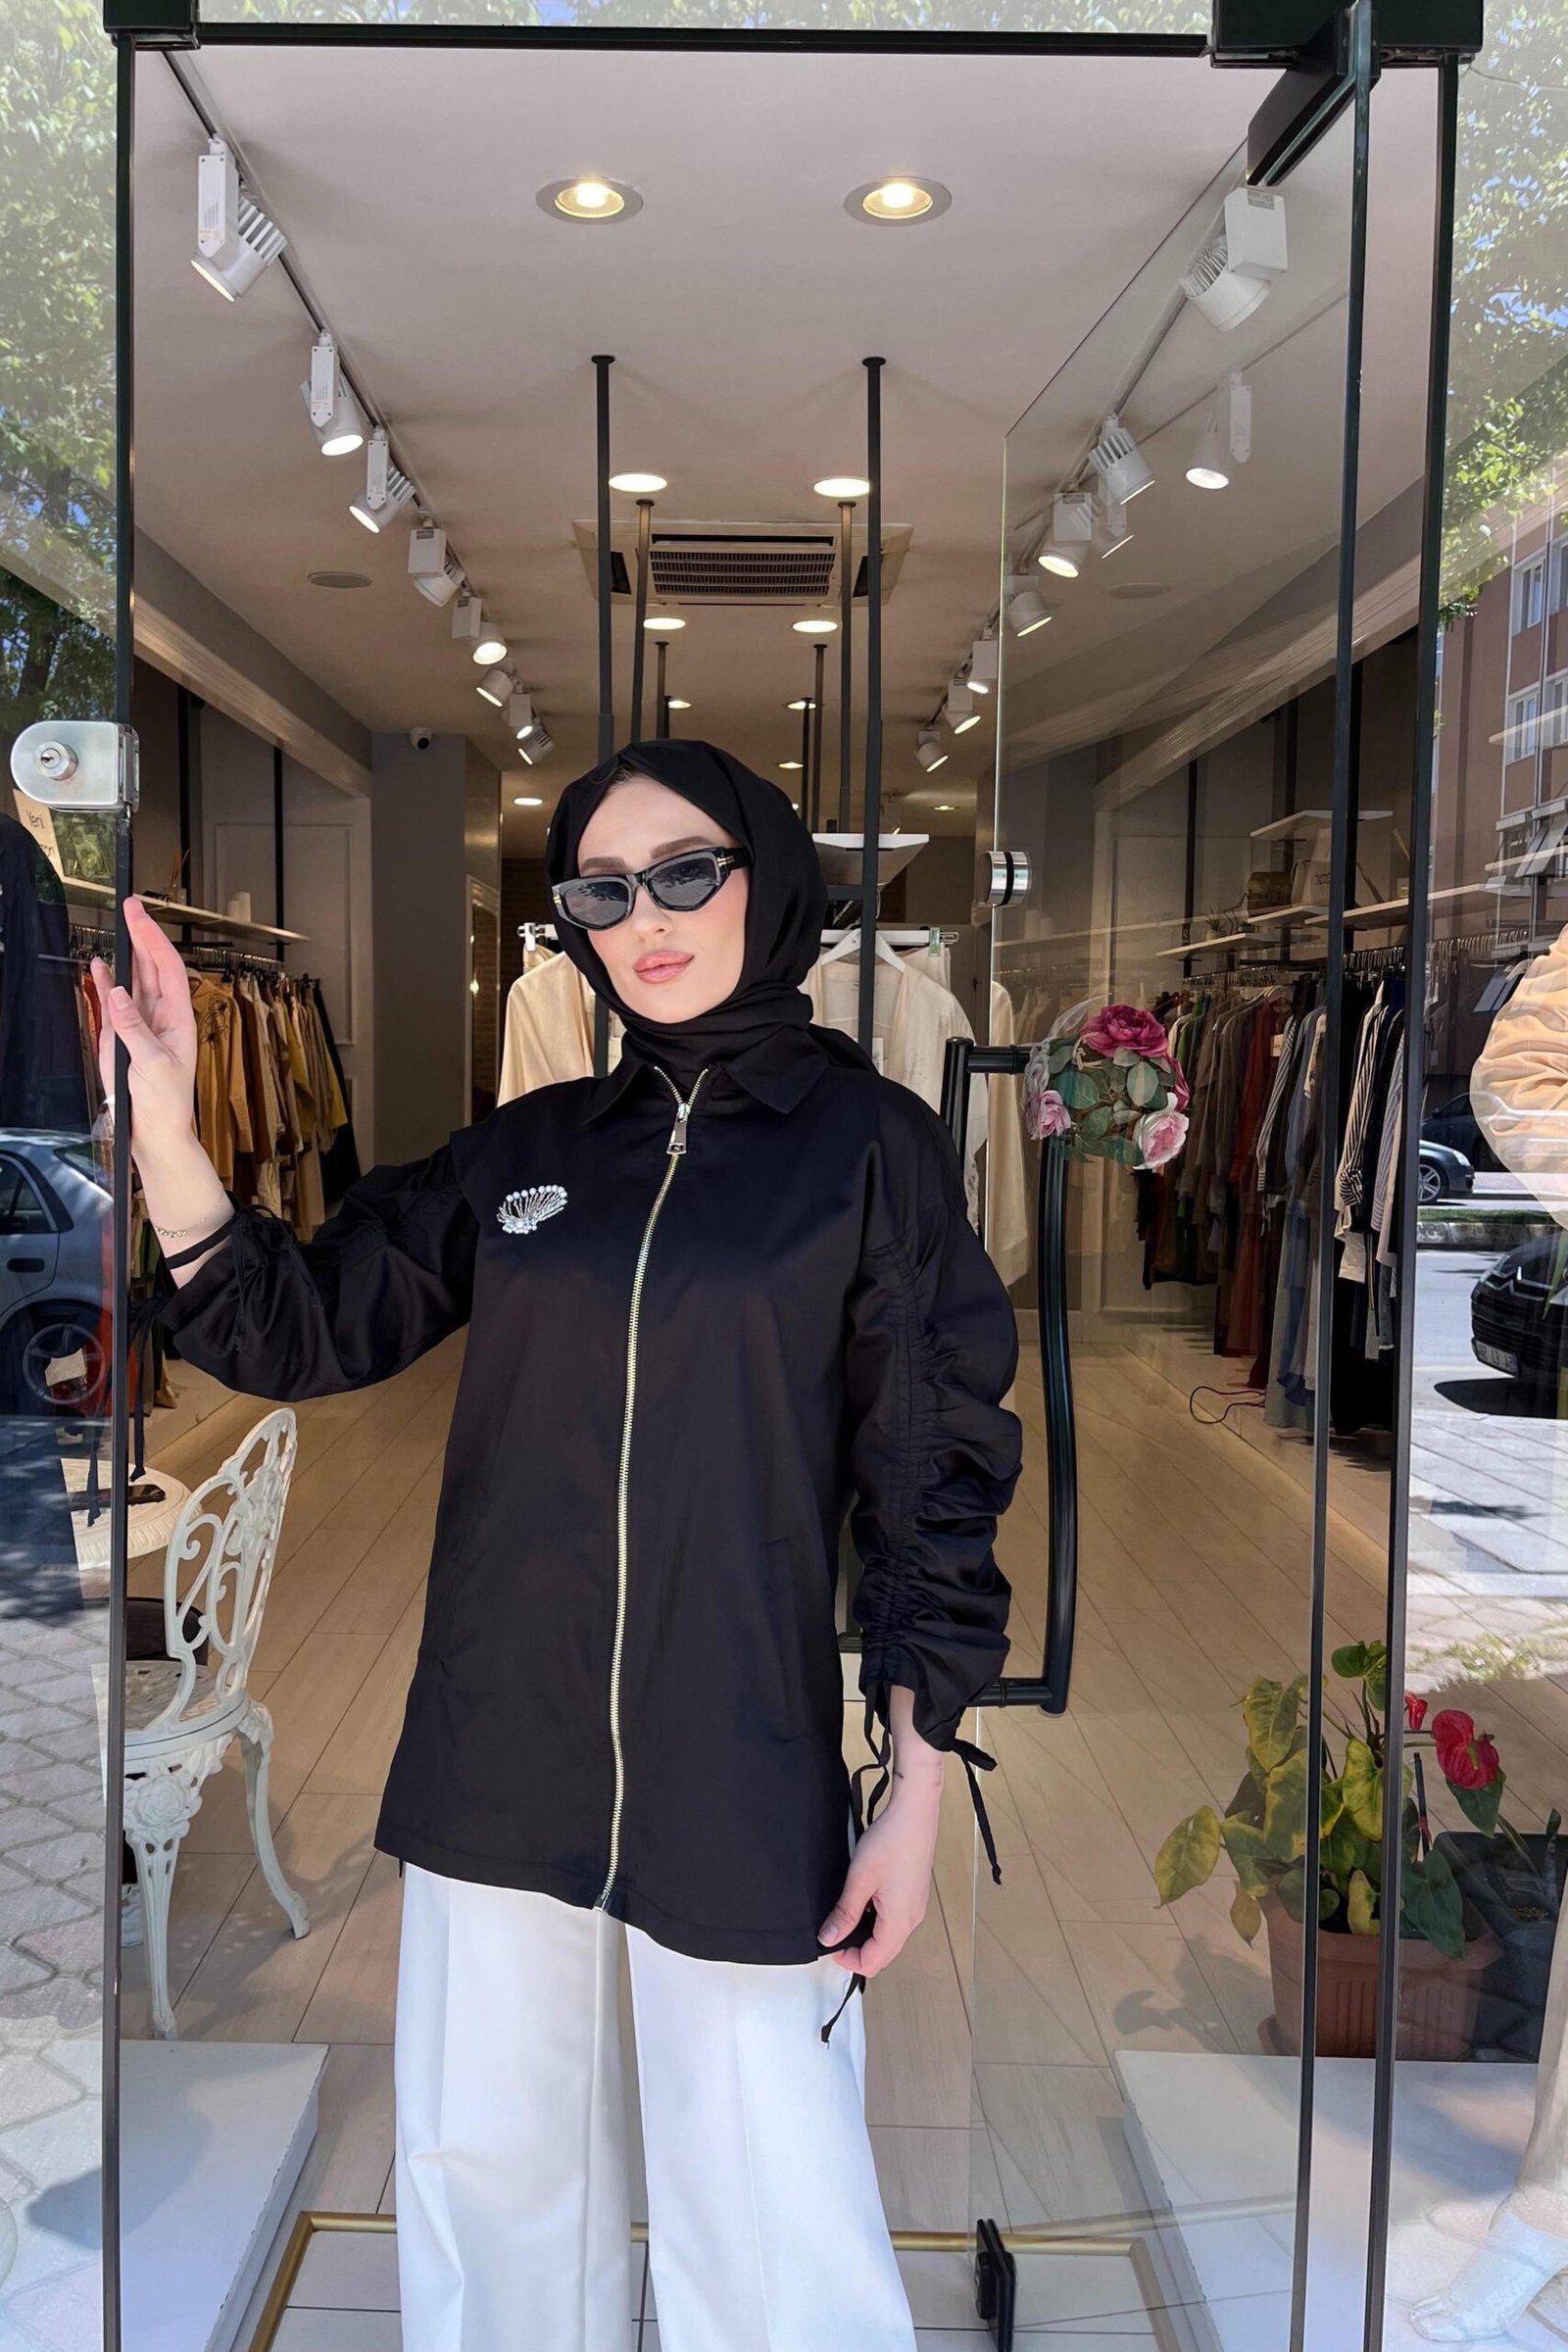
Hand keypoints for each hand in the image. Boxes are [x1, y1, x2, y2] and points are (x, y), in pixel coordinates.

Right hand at [89, 896, 198, 1160]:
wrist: (154, 1131)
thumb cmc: (166, 1102)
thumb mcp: (153, 1067)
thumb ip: (135, 1030)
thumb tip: (119, 994)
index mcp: (179, 1017)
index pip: (168, 968)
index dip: (154, 939)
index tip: (139, 915)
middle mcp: (162, 1014)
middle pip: (152, 965)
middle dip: (142, 934)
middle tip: (130, 904)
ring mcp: (141, 1022)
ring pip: (134, 978)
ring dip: (127, 952)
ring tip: (118, 923)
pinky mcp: (122, 1035)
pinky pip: (114, 1002)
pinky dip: (107, 981)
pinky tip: (100, 964)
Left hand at [817, 1762, 942, 1980]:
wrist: (914, 1812)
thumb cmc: (891, 1841)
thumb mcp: (859, 1880)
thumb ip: (845, 1913)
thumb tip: (829, 1938)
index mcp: (899, 1922)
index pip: (872, 1962)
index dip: (847, 1959)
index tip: (828, 1941)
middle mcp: (912, 1920)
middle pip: (882, 1954)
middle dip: (856, 1949)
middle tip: (834, 1930)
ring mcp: (915, 1907)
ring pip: (888, 1938)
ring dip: (866, 1934)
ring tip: (846, 1911)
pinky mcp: (914, 1894)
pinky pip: (894, 1920)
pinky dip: (876, 1920)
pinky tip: (863, 1898)